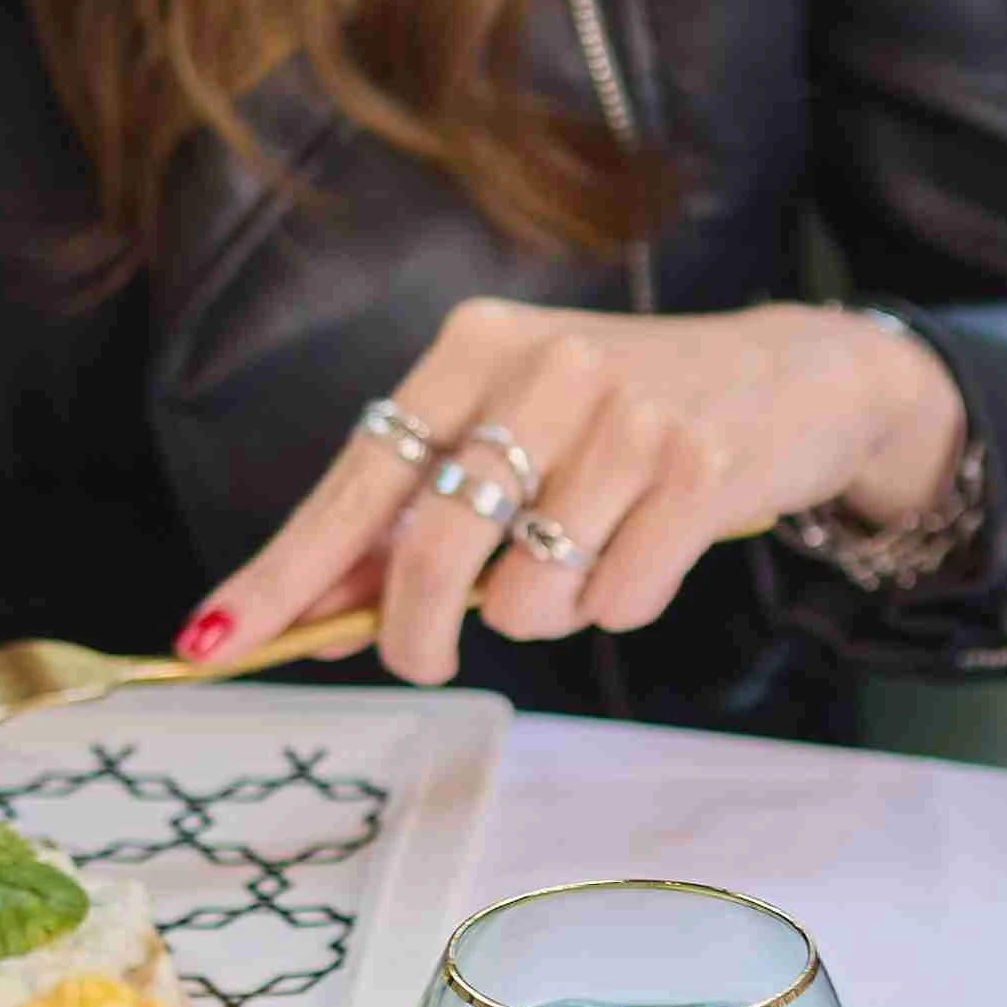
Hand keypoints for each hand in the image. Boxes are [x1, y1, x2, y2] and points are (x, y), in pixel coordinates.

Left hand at [184, 300, 971, 685]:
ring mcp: (628, 416)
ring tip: (586, 558)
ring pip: (530, 595)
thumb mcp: (513, 431)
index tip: (214, 642)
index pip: (358, 480)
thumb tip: (315, 610)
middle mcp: (545, 366)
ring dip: (545, 615)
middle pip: (432, 552)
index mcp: (474, 347)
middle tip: (422, 659)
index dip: (285, 572)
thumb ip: (417, 512)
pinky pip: (618, 601)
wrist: (792, 376)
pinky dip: (621, 606)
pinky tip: (649, 552)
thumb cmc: (626, 416)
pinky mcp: (702, 470)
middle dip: (413, 636)